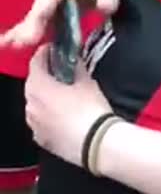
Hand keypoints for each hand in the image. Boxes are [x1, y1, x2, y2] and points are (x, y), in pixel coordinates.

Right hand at [0, 0, 124, 48]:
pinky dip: (25, 32)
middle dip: (33, 23)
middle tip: (28, 39)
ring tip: (16, 44)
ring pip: (35, 16)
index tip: (41, 15)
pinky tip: (12, 43)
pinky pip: (35, 22)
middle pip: (40, 6)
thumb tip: (104, 7)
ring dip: (26, 31)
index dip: (47, 3)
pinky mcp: (47, 10)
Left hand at [25, 45, 112, 165]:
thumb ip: (77, 69)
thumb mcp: (87, 83)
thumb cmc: (91, 111)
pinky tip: (64, 117)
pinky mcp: (41, 139)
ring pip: (36, 105)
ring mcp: (34, 124)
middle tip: (59, 73)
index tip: (52, 49)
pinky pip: (42, 123)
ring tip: (63, 97)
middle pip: (33, 85)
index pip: (35, 63)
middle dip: (44, 77)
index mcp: (38, 86)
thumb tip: (75, 61)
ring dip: (46, 98)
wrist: (96, 143)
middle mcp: (30, 105)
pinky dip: (49, 117)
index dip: (44, 54)